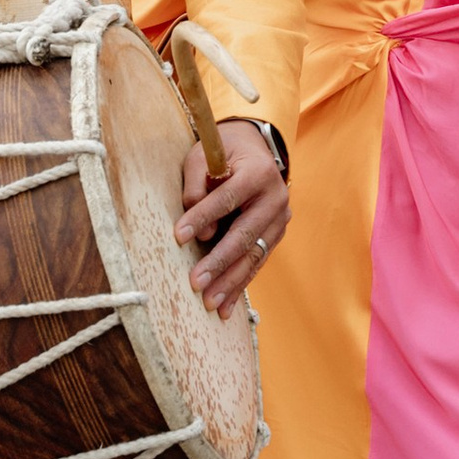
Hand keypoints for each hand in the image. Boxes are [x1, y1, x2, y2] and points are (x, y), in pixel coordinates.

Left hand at [173, 118, 288, 316]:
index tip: (178, 236)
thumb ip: (196, 184)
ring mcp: (280, 220)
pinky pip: (256, 263)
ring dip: (230, 283)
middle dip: (218, 262)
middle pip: (245, 235)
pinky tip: (225, 308)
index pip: (227, 198)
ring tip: (209, 303)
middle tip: (196, 283)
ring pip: (253, 256)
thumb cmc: (224, 152)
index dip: (203, 217)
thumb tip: (196, 227)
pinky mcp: (275, 236)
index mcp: (258, 173)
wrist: (256, 150)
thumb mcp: (203, 155)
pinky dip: (239, 286)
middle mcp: (276, 198)